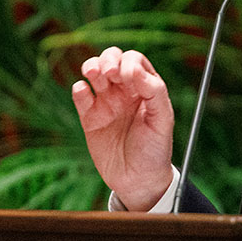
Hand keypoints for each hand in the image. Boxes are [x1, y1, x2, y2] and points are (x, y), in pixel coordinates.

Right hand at [71, 46, 175, 210]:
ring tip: (93, 74)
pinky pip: (80, 96)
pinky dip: (78, 89)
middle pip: (112, 60)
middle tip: (110, 72)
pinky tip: (83, 93)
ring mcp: (106, 103)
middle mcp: (125, 92)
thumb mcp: (163, 121)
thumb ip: (154, 92)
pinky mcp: (90, 118)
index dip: (129, 62)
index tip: (128, 77)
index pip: (134, 61)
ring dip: (91, 66)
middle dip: (108, 59)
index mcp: (145, 89)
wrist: (138, 181)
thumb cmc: (155, 150)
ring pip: (94, 73)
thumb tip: (135, 70)